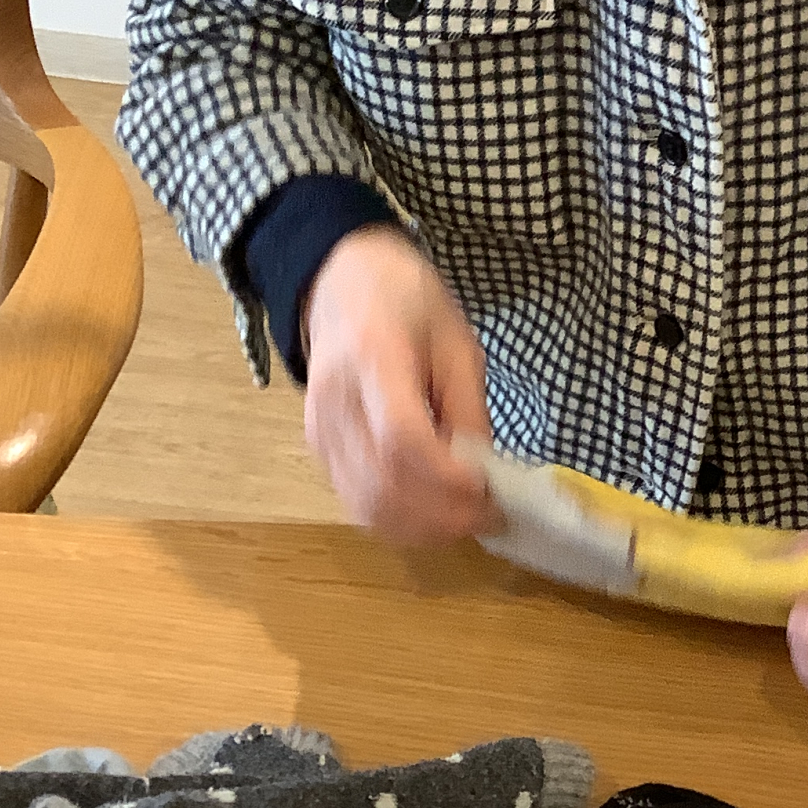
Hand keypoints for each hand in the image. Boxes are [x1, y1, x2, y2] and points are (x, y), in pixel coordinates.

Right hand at [302, 226, 494, 544]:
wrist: (340, 280)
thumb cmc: (406, 301)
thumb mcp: (456, 342)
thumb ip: (469, 409)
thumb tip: (484, 474)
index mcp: (374, 360)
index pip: (403, 441)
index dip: (447, 480)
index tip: (489, 492)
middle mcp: (335, 403)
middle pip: (383, 485)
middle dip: (443, 515)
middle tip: (490, 515)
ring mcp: (319, 431)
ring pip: (366, 505)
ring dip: (422, 527)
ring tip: (466, 518)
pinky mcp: (318, 449)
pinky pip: (356, 502)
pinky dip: (399, 520)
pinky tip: (433, 513)